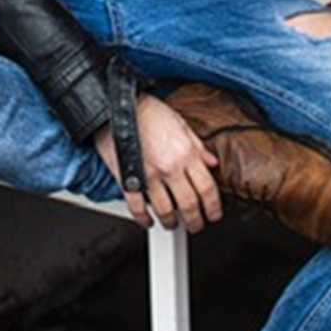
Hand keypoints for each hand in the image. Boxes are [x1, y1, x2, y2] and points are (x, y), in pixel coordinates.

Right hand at [94, 93, 223, 232]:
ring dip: (170, 222)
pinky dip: (143, 218)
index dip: (213, 207)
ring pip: (165, 210)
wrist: (116, 105)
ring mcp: (148, 175)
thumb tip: (212, 162)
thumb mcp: (180, 122)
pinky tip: (148, 220)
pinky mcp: (128, 179)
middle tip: (196, 225)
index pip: (207, 188)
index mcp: (185, 152)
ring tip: (172, 223)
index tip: (214, 214)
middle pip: (189, 205)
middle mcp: (169, 166)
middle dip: (195, 221)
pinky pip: (137, 207)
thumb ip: (198, 146)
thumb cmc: (147, 109)